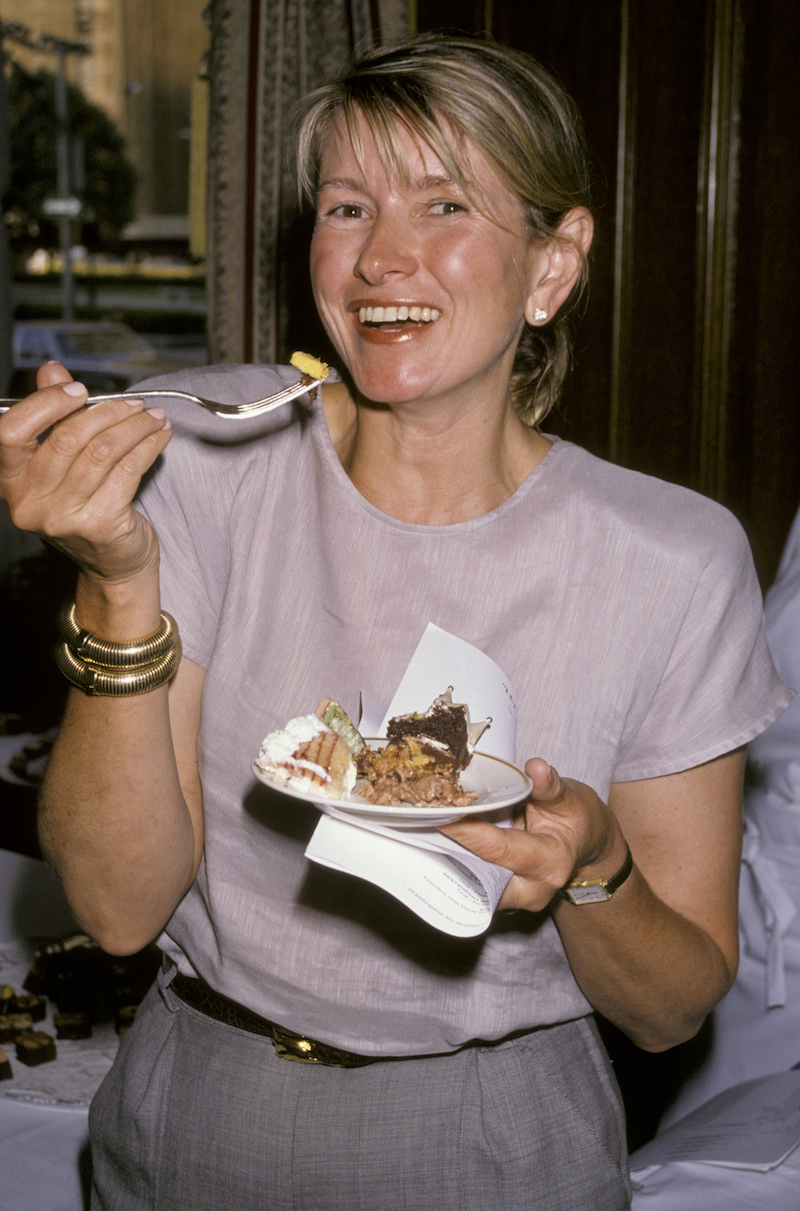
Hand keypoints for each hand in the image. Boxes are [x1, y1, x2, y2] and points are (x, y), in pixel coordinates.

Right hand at [0, 362, 171, 582]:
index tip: (80, 390)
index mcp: (11, 481)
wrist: (113, 565)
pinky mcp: (99, 524)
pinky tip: (159, 436)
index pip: (11, 432)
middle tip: (134, 403)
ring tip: (153, 417)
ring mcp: (63, 517)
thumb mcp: (62, 465)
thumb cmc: (87, 510)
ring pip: (102, 451)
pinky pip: (128, 469)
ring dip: (134, 426)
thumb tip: (51, 370)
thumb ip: (54, 417)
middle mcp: (30, 502)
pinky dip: (149, 446)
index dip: (47, 403)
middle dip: (107, 411)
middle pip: (67, 438)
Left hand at [439, 757, 626, 911]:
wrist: (586, 844)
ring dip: (445, 857)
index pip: (499, 849)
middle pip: (477, 875)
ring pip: (470, 882)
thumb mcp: (569, 798)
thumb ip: (550, 785)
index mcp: (549, 864)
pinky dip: (453, 859)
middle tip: (419, 822)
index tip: (439, 814)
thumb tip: (536, 767)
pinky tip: (434, 837)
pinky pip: (471, 880)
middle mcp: (531, 891)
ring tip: (422, 827)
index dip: (467, 831)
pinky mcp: (500, 895)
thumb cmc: (577, 819)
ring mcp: (514, 898)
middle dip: (447, 852)